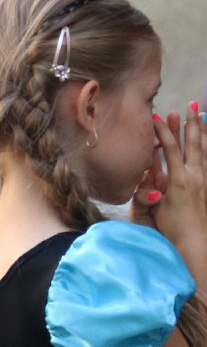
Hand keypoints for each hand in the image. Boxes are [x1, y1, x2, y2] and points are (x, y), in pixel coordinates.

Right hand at [150, 108, 206, 250]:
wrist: (195, 241)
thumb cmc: (171, 228)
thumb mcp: (155, 209)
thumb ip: (148, 192)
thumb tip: (145, 177)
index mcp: (179, 180)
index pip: (169, 150)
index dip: (162, 132)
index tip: (156, 117)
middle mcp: (194, 176)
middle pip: (192, 143)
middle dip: (189, 123)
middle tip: (190, 105)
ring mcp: (203, 179)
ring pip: (205, 149)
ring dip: (202, 131)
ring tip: (203, 114)